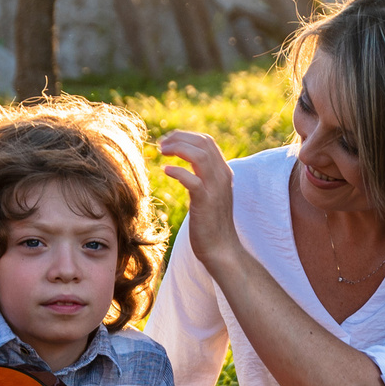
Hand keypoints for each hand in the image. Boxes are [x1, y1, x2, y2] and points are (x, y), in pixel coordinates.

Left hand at [157, 131, 242, 265]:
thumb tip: (184, 169)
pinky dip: (178, 171)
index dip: (186, 136)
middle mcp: (222, 176)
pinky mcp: (206, 202)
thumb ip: (202, 178)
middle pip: (203, 143)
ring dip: (178, 149)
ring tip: (162, 152)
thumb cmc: (211, 223)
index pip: (207, 141)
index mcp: (223, 172)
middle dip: (180, 138)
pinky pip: (193, 180)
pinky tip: (166, 170)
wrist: (221, 249)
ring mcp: (215, 188)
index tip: (168, 141)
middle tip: (161, 145)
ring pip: (199, 156)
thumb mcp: (209, 194)